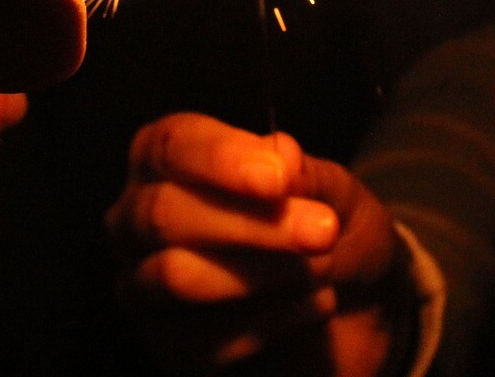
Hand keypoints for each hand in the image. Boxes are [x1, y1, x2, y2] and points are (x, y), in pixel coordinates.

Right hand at [109, 112, 405, 374]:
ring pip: (175, 276)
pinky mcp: (169, 348)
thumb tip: (279, 154)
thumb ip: (303, 173)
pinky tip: (315, 306)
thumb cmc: (329, 230)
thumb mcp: (332, 190)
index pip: (172, 146)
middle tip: (323, 231)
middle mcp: (140, 218)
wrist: (354, 309)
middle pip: (165, 214)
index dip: (221, 160)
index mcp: (171, 159)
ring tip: (323, 269)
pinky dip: (271, 321)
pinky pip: (201, 339)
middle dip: (251, 224)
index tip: (277, 179)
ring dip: (260, 272)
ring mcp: (144, 287)